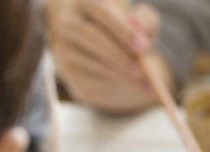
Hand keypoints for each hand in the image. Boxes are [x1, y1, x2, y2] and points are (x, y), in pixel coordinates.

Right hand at [50, 0, 172, 112]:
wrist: (113, 54)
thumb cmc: (128, 32)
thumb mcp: (141, 23)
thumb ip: (145, 23)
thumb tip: (141, 32)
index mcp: (86, 2)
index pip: (100, 10)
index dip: (122, 29)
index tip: (143, 48)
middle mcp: (69, 22)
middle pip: (89, 36)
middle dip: (117, 55)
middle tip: (141, 71)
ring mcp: (64, 48)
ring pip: (90, 62)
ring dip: (118, 74)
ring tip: (141, 79)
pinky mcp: (68, 72)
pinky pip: (88, 81)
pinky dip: (111, 86)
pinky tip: (125, 84)